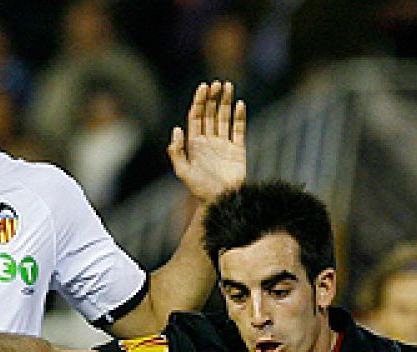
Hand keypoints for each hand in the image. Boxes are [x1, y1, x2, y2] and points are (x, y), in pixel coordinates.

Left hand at [167, 81, 245, 202]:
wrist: (222, 202)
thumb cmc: (201, 190)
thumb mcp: (183, 172)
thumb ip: (177, 152)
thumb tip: (176, 129)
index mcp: (195, 144)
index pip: (197, 116)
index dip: (199, 101)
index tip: (203, 87)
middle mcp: (209, 141)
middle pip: (211, 113)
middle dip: (213, 97)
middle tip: (217, 83)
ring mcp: (224, 144)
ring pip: (224, 118)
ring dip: (226, 102)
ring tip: (228, 86)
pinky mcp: (238, 150)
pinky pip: (239, 130)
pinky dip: (240, 117)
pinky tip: (240, 104)